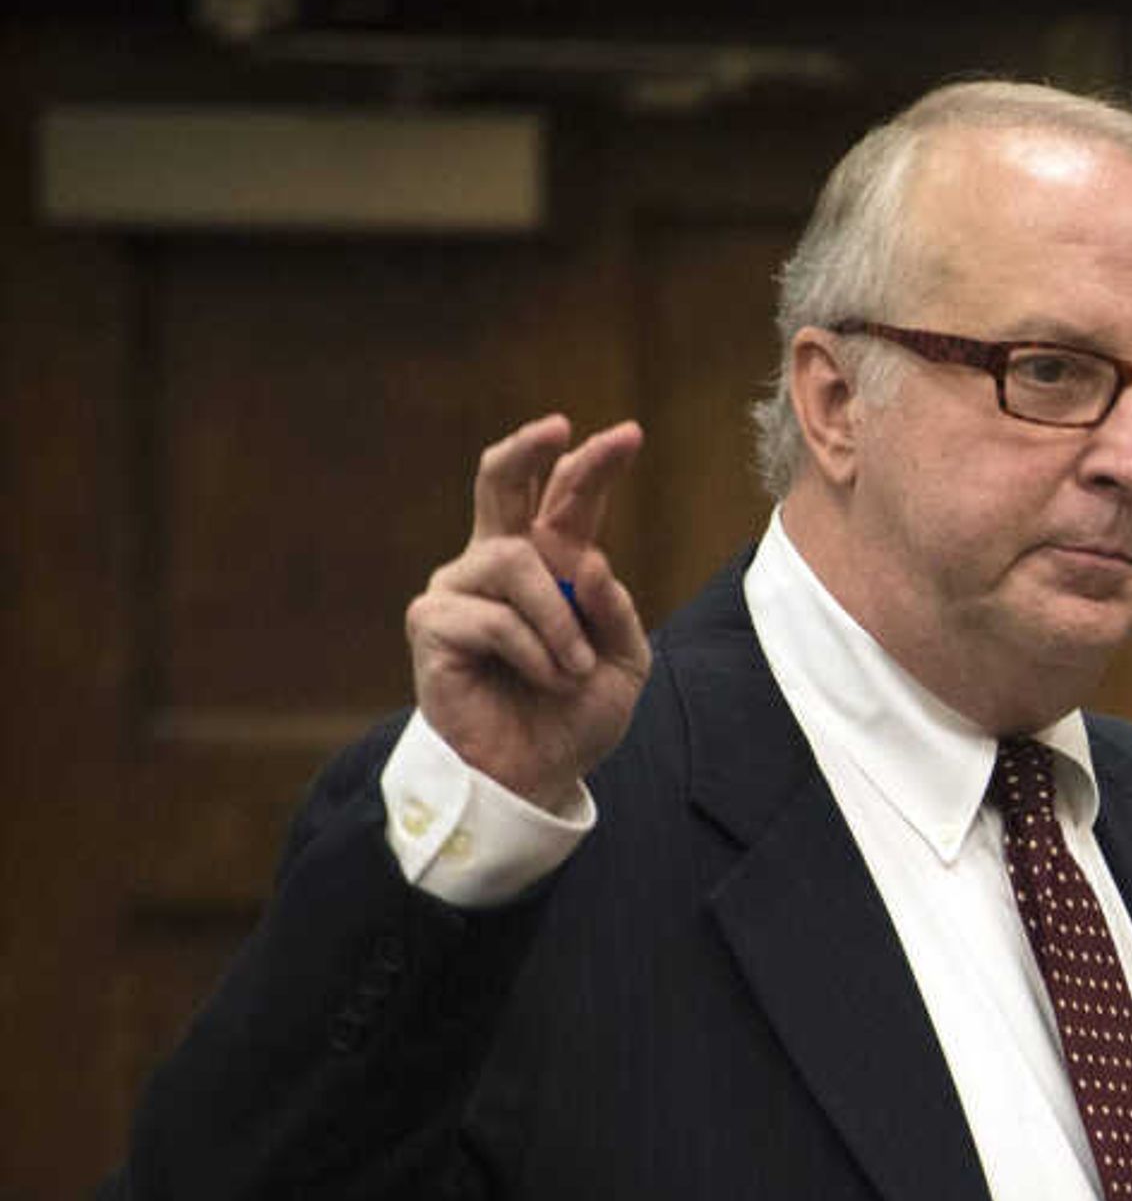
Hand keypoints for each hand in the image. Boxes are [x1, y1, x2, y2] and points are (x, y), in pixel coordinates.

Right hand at [405, 415, 650, 808]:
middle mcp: (496, 565)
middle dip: (527, 448)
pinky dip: (535, 652)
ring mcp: (459, 588)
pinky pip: (495, 617)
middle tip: (557, 427)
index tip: (628, 434)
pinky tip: (543, 679)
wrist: (534, 773)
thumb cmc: (573, 716)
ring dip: (559, 619)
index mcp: (548, 567)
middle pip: (500, 483)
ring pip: (514, 561)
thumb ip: (616, 611)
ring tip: (573, 668)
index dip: (591, 465)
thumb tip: (592, 561)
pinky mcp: (433, 623)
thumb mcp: (623, 663)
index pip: (565, 501)